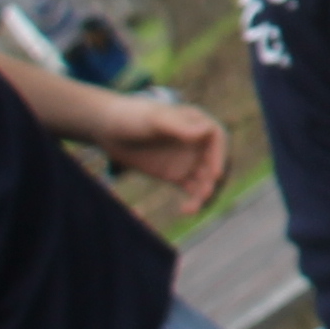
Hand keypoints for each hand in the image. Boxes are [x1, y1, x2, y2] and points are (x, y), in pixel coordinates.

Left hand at [93, 94, 227, 212]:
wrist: (109, 130)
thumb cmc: (132, 117)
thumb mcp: (154, 120)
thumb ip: (179, 127)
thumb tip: (207, 131)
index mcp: (198, 122)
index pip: (217, 138)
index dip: (219, 156)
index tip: (215, 174)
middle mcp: (198, 142)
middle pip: (215, 162)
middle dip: (214, 180)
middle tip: (204, 196)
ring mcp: (189, 159)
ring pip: (206, 179)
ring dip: (205, 194)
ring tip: (191, 210)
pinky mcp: (177, 174)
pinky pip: (193, 189)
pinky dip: (194, 201)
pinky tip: (186, 211)